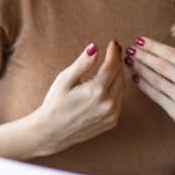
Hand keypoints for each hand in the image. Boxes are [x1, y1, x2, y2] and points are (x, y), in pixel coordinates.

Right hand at [32, 41, 124, 155]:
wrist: (51, 132)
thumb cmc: (54, 103)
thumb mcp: (64, 80)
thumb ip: (82, 63)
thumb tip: (95, 47)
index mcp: (96, 91)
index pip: (112, 66)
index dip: (114, 52)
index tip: (113, 43)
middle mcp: (108, 104)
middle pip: (120, 76)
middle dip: (118, 61)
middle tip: (114, 49)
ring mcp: (112, 115)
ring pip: (122, 88)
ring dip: (119, 74)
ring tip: (112, 64)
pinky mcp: (112, 122)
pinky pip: (119, 100)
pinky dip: (117, 88)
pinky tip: (109, 82)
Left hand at [127, 29, 174, 162]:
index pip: (172, 54)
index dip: (154, 46)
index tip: (139, 40)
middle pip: (161, 66)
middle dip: (143, 56)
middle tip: (129, 49)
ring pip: (156, 80)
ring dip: (140, 69)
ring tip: (128, 60)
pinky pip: (156, 96)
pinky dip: (144, 86)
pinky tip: (134, 77)